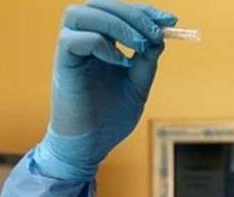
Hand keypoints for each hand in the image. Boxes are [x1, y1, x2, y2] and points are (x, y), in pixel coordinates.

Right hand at [35, 0, 176, 180]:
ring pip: (82, 14)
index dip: (144, 11)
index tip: (170, 21)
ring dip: (116, 23)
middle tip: (156, 32)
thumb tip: (161, 36)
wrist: (91, 146)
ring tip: (139, 45)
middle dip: (133, 14)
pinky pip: (74, 39)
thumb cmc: (110, 117)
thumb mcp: (137, 85)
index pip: (119, 12)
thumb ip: (146, 61)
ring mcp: (70, 52)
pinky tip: (119, 62)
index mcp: (100, 43)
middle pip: (100, 5)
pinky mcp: (62, 65)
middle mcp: (82, 41)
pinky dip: (100, 44)